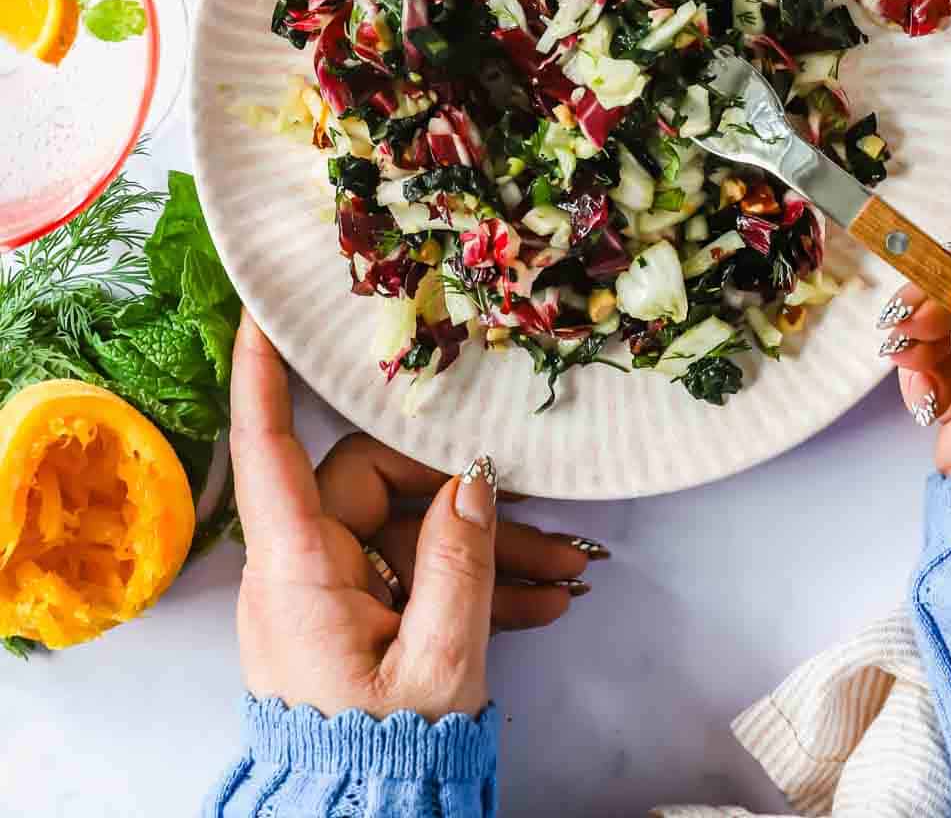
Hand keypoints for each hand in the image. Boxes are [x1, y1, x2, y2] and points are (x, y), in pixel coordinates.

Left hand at [230, 312, 602, 719]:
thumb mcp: (438, 667)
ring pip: (415, 533)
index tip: (265, 308)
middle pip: (384, 486)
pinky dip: (476, 586)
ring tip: (568, 574)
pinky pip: (418, 575)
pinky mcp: (356, 617)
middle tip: (551, 525)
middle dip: (471, 501)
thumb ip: (460, 565)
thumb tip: (474, 481)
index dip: (263, 372)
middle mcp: (303, 567)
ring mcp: (331, 592)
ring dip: (491, 551)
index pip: (269, 447)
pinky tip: (542, 601)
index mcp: (296, 568)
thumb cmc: (383, 761)